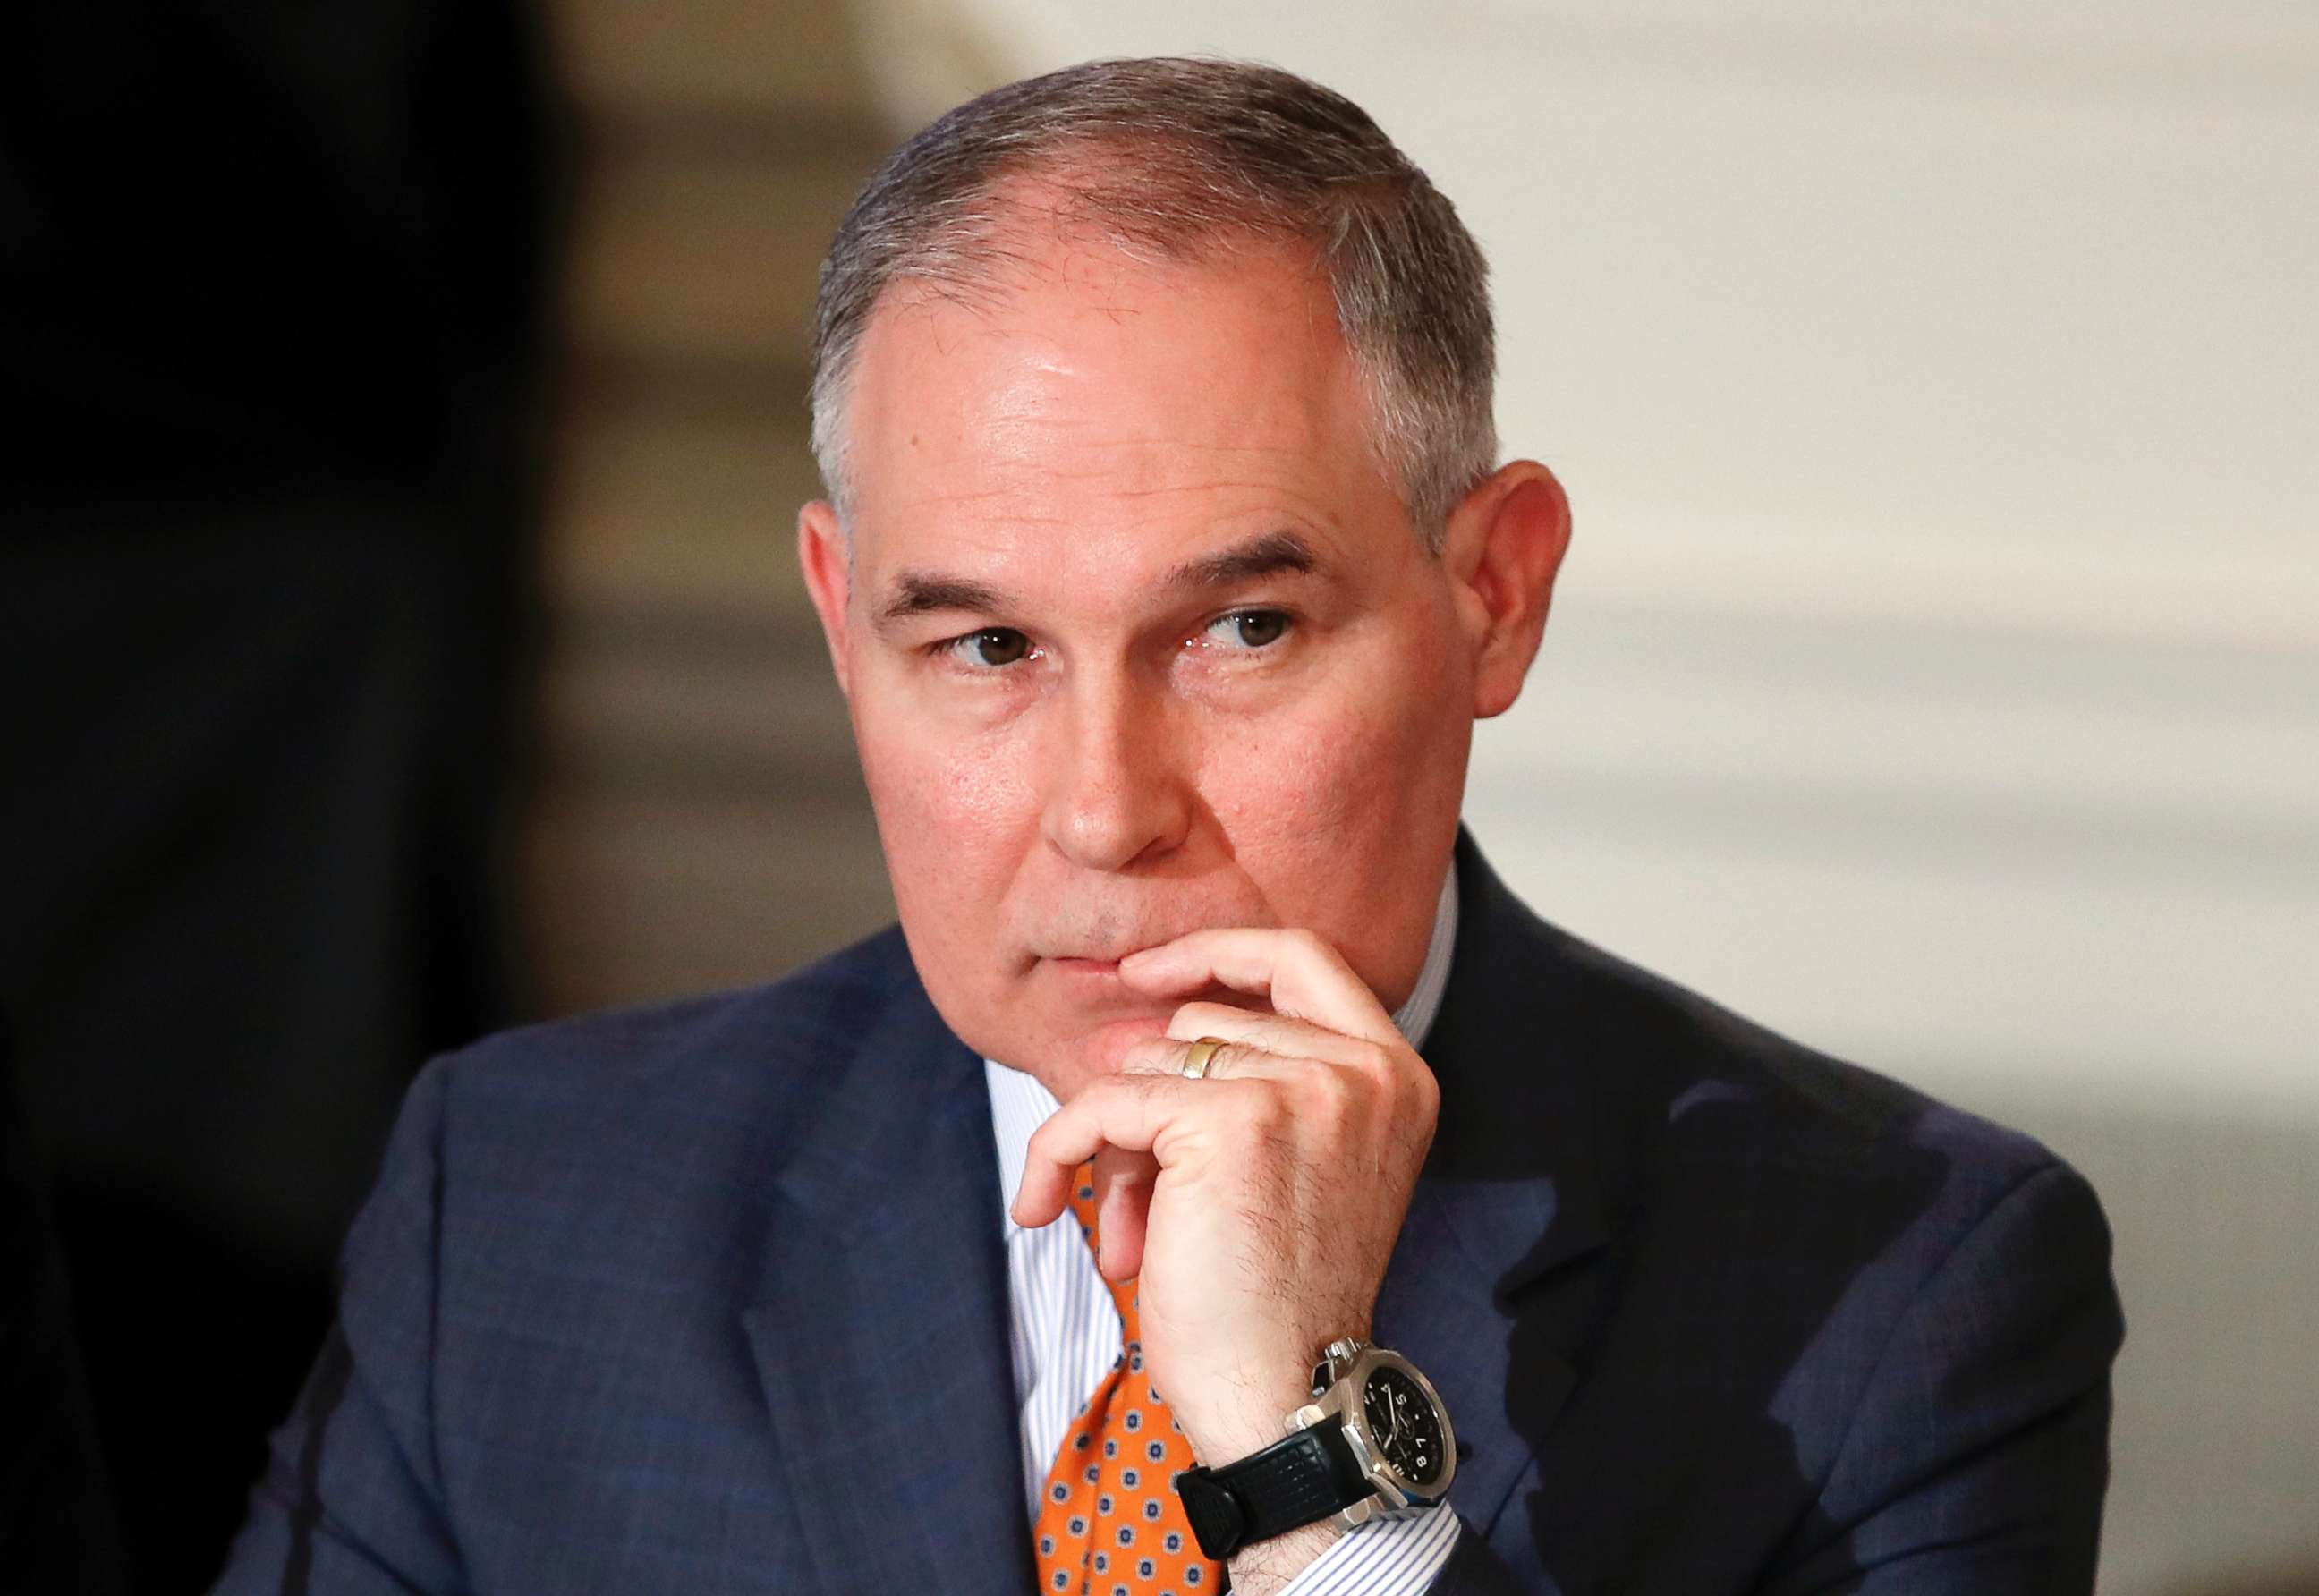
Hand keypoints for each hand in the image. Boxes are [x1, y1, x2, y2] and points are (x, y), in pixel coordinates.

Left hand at [1010, 927, 1441, 1483]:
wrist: (1290, 1397)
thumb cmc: (1280, 1301)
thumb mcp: (1289, 1165)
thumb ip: (1240, 1085)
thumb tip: (1124, 1033)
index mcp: (1396, 1075)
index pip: (1302, 958)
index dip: (1216, 952)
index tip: (1144, 974)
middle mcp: (1364, 1070)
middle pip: (1205, 1023)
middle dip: (1152, 1097)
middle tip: (1133, 1185)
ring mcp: (1304, 1087)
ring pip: (1152, 1064)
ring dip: (1117, 1143)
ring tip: (1124, 1228)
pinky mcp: (1231, 1119)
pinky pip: (1106, 1104)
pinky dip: (1059, 1150)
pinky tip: (1039, 1204)